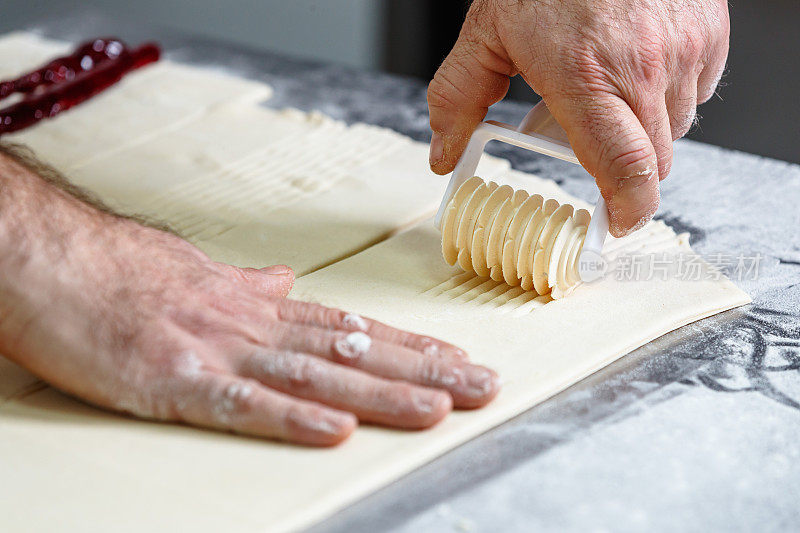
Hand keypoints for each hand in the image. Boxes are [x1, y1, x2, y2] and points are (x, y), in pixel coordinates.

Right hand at [0, 154, 499, 446]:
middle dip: (423, 371)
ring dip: (380, 395)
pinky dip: (289, 418)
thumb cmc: (121, 268)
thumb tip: (287, 284)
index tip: (458, 358)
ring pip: (315, 375)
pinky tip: (335, 431)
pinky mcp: (172, 381)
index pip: (351, 328)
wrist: (50, 258)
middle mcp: (252, 325)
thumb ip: (248, 285)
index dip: (409, 345)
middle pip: (352, 352)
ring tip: (439, 410)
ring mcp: (216, 351)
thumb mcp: (198, 274)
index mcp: (257, 307)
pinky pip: (240, 404)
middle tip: (482, 386)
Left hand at [427, 0, 728, 235]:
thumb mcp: (486, 34)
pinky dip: (668, 94)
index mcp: (586, 76)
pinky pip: (695, 91)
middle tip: (591, 138)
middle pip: (653, 161)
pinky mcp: (708, 33)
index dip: (628, 209)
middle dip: (625, 168)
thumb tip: (444, 153)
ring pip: (676, 128)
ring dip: (645, 129)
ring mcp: (682, 49)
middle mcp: (642, 68)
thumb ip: (458, 99)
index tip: (618, 224)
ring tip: (609, 92)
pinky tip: (636, 68)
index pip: (626, 167)